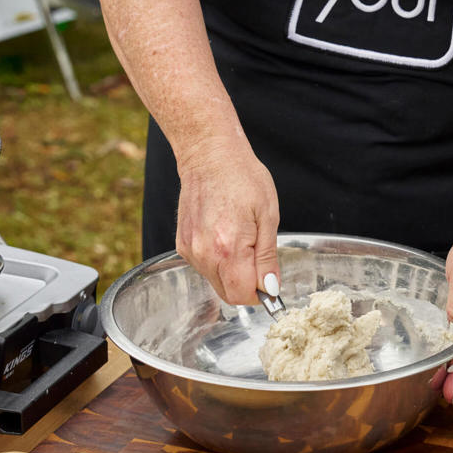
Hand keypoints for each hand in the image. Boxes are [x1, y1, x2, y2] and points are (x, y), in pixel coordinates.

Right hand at [174, 137, 279, 304]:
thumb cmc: (242, 178)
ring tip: (240, 239)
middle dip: (247, 285)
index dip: (260, 293)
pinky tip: (224, 236)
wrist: (209, 156)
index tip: (269, 280)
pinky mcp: (182, 245)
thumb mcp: (268, 217)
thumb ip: (267, 258)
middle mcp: (204, 254)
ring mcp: (190, 250)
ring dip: (232, 273)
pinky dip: (218, 262)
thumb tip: (270, 288)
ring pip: (216, 282)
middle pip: (228, 294)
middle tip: (257, 257)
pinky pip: (204, 268)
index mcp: (228, 248)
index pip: (242, 295)